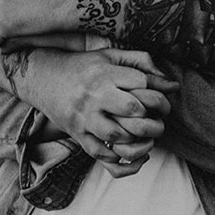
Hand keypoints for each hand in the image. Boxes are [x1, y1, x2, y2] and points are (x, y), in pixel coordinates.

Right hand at [14, 48, 176, 175]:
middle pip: (131, 109)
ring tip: (148, 139)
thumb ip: (142, 62)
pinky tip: (132, 154)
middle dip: (151, 118)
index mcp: (104, 73)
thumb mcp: (110, 55)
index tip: (162, 101)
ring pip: (117, 135)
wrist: (43, 77)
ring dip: (138, 141)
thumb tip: (172, 84)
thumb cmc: (83, 66)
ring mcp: (84, 117)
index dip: (157, 93)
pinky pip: (100, 153)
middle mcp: (94, 95)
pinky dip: (120, 159)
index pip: (140, 84)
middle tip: (159, 122)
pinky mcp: (77, 134)